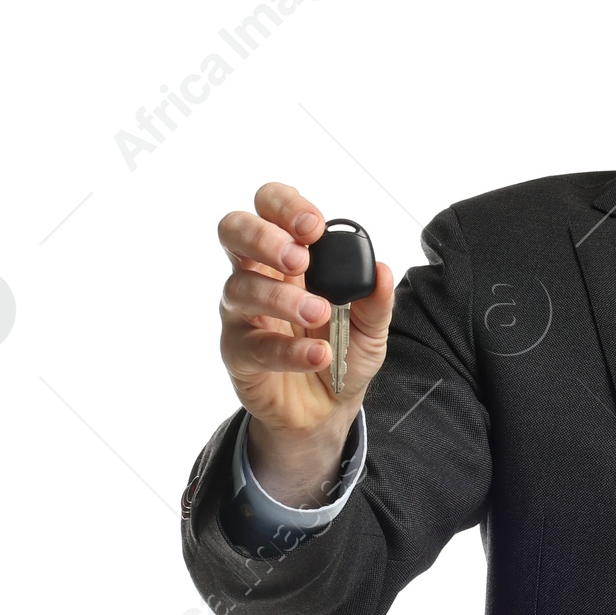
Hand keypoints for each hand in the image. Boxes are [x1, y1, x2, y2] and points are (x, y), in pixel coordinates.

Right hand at [217, 182, 395, 504]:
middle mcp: (257, 275)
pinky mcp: (237, 352)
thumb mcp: (371, 328)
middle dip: (263, 236)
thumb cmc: (341, 352)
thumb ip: (376, 301)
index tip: (315, 227)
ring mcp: (242, 312)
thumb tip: (382, 271)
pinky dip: (288, 349)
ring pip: (241, 288)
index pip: (269, 207)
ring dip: (283, 297)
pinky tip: (318, 354)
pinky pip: (253, 344)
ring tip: (320, 313)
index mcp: (288, 254)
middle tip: (299, 258)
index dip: (285, 205)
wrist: (328, 408)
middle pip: (233, 230)